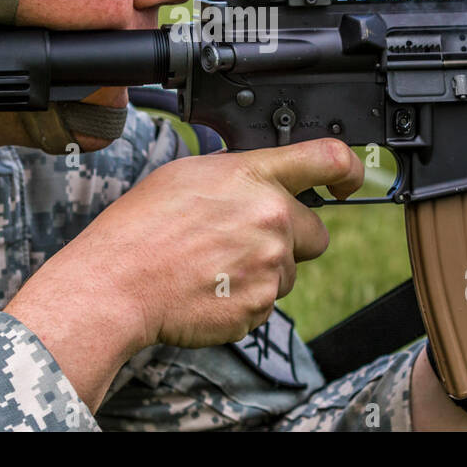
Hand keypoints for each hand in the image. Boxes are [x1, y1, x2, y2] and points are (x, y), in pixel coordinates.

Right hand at [6, 139, 362, 406]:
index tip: (349, 181)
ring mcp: (269, 267)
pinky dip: (243, 299)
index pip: (328, 160)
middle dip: (290, 238)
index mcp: (254, 177)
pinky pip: (266, 302)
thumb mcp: (188, 174)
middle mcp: (272, 219)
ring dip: (264, 271)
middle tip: (245, 240)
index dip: (348, 170)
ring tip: (214, 266)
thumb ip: (237, 174)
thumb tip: (256, 179)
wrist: (118, 283)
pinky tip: (209, 287)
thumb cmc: (141, 226)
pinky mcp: (259, 307)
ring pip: (289, 271)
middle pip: (317, 232)